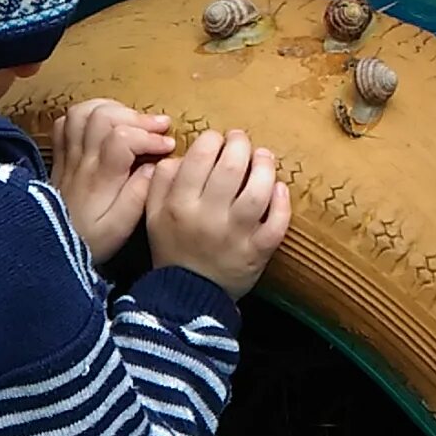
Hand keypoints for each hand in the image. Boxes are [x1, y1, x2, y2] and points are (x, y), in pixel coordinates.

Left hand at [51, 99, 177, 260]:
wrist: (49, 251)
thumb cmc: (92, 241)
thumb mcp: (121, 228)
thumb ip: (139, 195)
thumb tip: (156, 165)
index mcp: (100, 177)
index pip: (122, 138)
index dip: (148, 137)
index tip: (167, 147)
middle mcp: (82, 159)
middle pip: (102, 116)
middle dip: (136, 117)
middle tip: (158, 128)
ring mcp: (67, 155)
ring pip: (82, 112)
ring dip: (113, 110)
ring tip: (133, 121)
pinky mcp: (59, 156)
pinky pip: (65, 122)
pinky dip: (86, 115)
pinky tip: (104, 126)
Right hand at [147, 129, 292, 299]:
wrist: (188, 295)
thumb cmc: (172, 247)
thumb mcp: (153, 213)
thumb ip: (161, 180)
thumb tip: (181, 154)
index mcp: (179, 204)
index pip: (201, 156)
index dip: (213, 139)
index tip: (217, 140)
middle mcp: (207, 217)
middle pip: (232, 167)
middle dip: (240, 144)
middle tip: (241, 141)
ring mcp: (235, 235)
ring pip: (258, 191)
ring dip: (265, 166)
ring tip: (263, 157)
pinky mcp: (258, 252)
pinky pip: (276, 223)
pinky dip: (282, 202)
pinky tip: (279, 189)